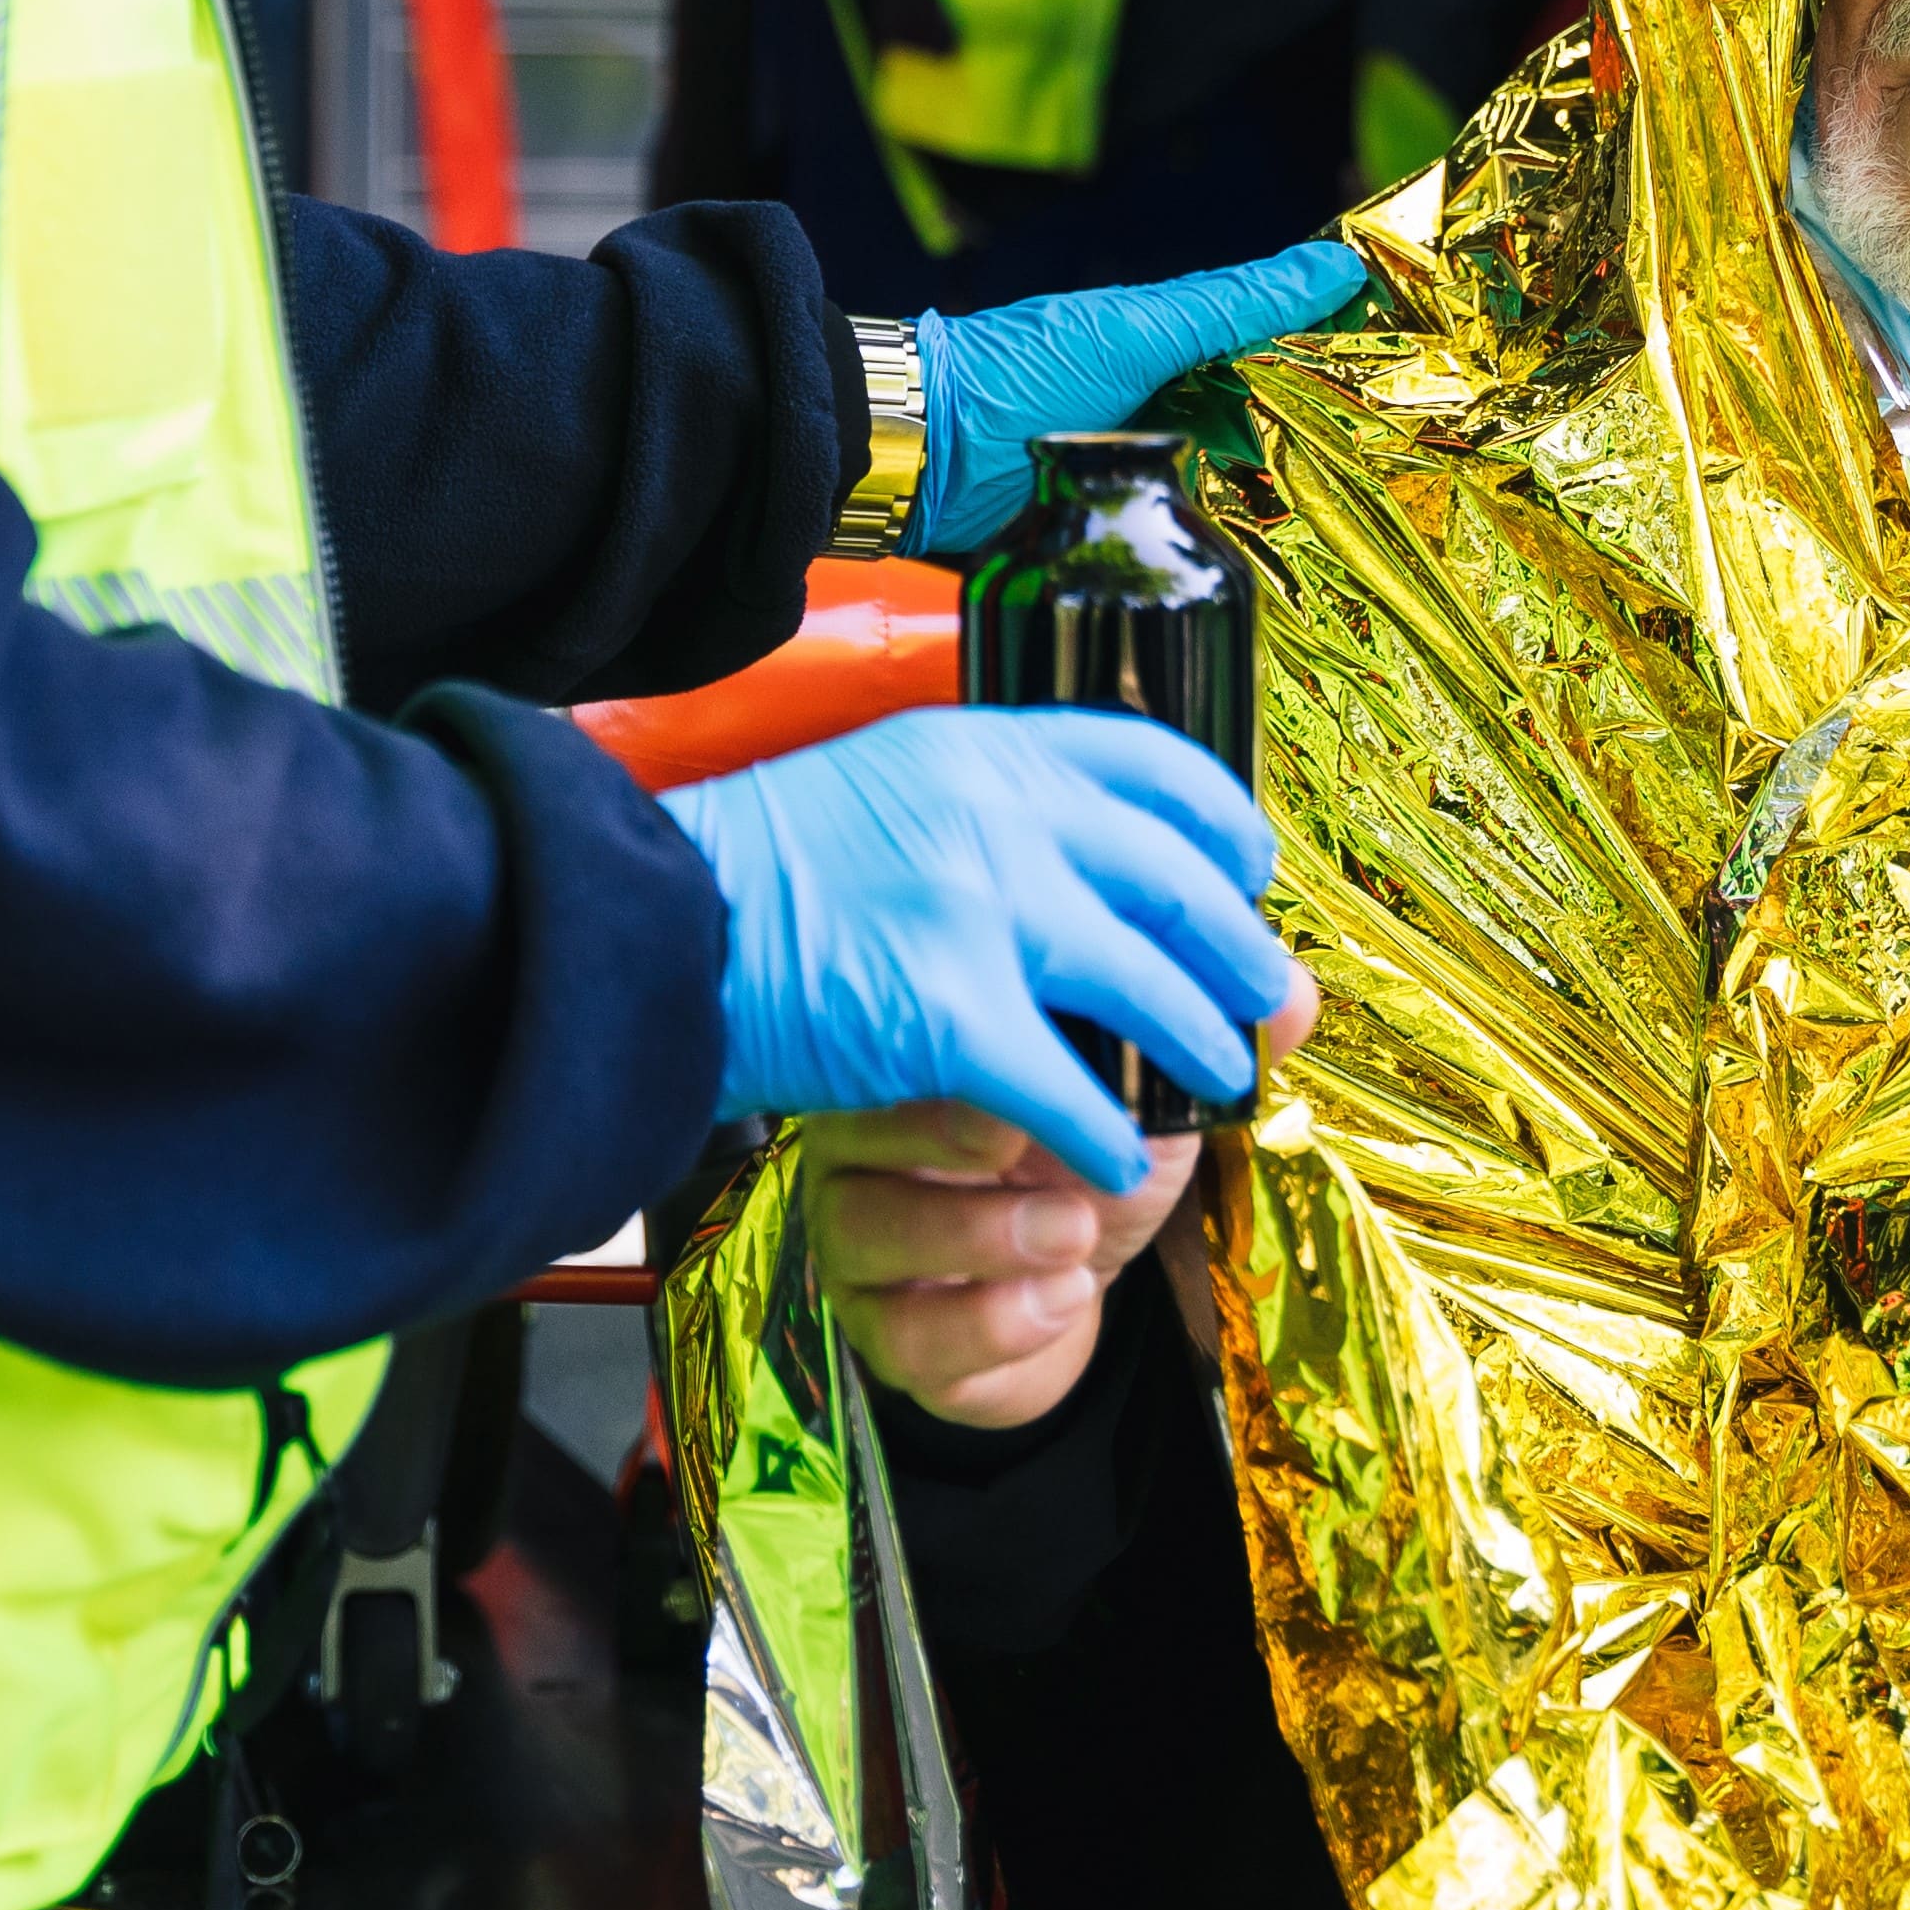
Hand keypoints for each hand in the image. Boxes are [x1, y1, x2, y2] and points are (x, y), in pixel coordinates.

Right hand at [663, 707, 1288, 1186]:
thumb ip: (991, 815)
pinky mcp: (949, 1016)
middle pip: (1176, 881)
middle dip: (1237, 949)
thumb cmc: (753, 873)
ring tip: (1221, 1076)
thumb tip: (1097, 863)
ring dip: (1199, 1042)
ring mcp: (975, 912)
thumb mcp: (883, 790)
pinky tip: (1117, 1161)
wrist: (643, 928)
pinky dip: (1109, 1135)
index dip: (1220, 824)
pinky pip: (1072, 1090)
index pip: (1152, 764)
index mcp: (979, 748)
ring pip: (1146, 985)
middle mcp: (994, 814)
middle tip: (1266, 996)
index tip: (1247, 869)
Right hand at [826, 971, 1315, 1428]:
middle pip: (856, 1126)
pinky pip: (904, 1330)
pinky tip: (1063, 1300)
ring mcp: (855, 1243)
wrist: (1066, 1303)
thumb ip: (1206, 1053)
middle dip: (947, 1132)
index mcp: (919, 1065)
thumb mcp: (1148, 1111)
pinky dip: (991, 1318)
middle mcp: (861, 1146)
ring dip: (983, 1233)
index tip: (1032, 1055)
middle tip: (1030, 1143)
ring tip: (1074, 1233)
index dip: (957, 1038)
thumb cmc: (1084, 1175)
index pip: (905, 1031)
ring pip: (868, 1231)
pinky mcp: (879, 1334)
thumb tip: (1298, 994)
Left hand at [909, 237, 1368, 554]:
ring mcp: (1138, 481)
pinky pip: (1184, 553)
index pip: (1273, 358)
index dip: (1336, 370)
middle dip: (1320, 458)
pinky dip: (1224, 563)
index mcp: (1170, 352)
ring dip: (1280, 520)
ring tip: (1368, 542)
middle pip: (1260, 436)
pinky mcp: (1114, 543)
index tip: (1414, 386)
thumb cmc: (1021, 372)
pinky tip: (1282, 584)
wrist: (919, 455)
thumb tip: (1338, 261)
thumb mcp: (1139, 328)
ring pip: (1231, 499)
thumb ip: (1235, 302)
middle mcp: (1161, 414)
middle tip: (1411, 481)